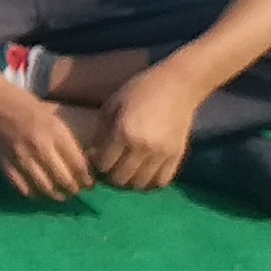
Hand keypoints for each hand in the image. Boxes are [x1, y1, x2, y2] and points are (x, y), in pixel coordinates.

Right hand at [0, 75, 96, 203]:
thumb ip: (63, 138)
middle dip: (75, 190)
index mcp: (54, 131)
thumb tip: (79, 162)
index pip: (78, 164)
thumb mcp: (50, 115)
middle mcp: (40, 146)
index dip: (87, 179)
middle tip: (77, 191)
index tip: (90, 183)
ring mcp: (21, 157)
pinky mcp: (4, 164)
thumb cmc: (22, 102)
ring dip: (56, 196)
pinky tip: (38, 191)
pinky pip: (23, 188)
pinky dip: (34, 194)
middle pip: (64, 180)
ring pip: (45, 188)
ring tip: (60, 195)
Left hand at [89, 64, 204, 191]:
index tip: (98, 158)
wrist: (178, 85)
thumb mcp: (113, 104)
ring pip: (140, 185)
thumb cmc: (141, 89)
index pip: (104, 165)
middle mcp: (142, 147)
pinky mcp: (177, 156)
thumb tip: (92, 154)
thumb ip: (101, 131)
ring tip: (127, 171)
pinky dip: (150, 182)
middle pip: (120, 179)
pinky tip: (145, 173)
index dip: (97, 165)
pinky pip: (161, 182)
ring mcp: (162, 154)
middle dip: (111, 176)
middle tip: (111, 167)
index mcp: (123, 132)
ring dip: (130, 182)